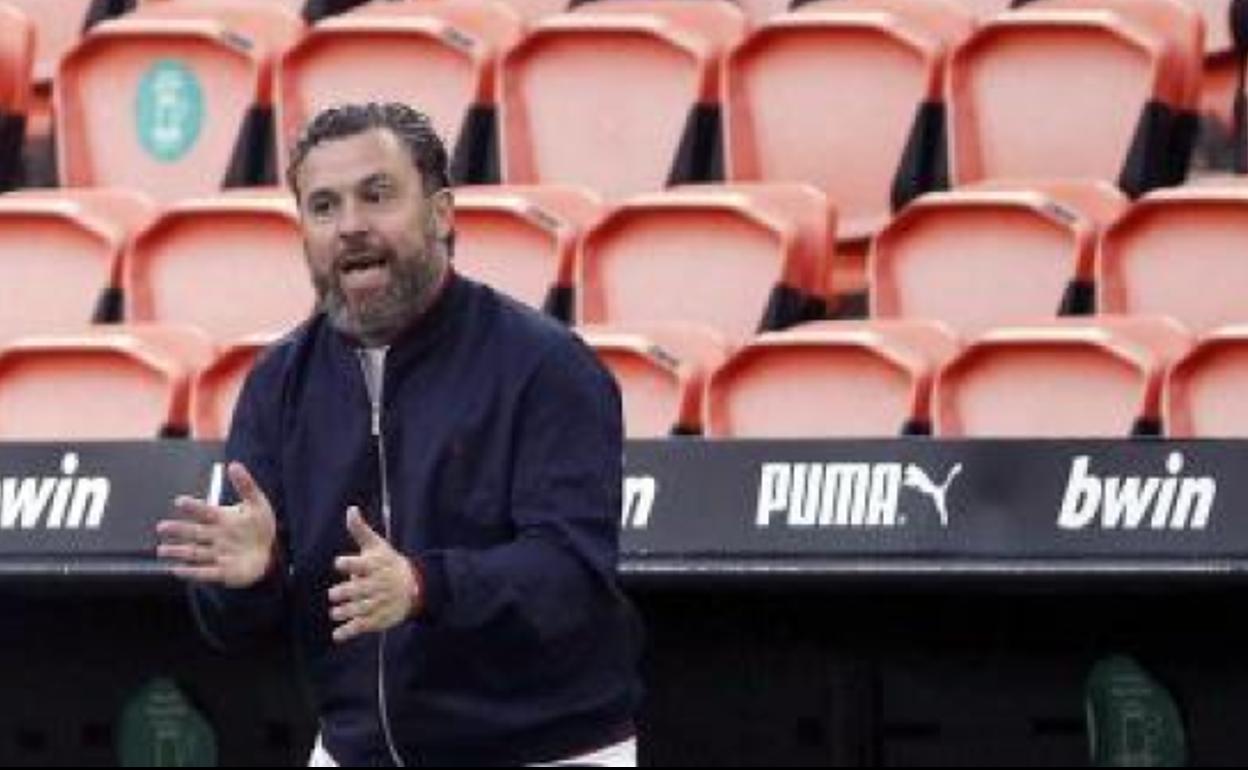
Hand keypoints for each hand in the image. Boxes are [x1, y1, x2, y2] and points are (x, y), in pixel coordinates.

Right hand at [156, 461, 277, 587]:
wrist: (269, 551)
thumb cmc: (259, 526)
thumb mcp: (257, 503)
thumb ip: (245, 485)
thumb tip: (234, 465)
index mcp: (223, 519)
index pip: (206, 511)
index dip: (194, 507)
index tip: (180, 501)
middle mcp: (216, 536)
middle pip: (195, 532)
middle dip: (178, 530)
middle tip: (161, 527)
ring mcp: (218, 554)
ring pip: (196, 552)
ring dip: (179, 551)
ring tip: (162, 550)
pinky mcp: (223, 571)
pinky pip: (206, 572)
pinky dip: (192, 572)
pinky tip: (177, 570)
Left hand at [327, 507, 419, 642]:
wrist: (416, 586)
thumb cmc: (389, 563)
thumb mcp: (377, 545)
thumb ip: (360, 530)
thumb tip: (350, 509)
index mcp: (375, 565)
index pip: (361, 564)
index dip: (350, 564)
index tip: (339, 563)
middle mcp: (378, 584)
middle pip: (359, 590)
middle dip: (346, 592)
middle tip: (335, 594)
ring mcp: (379, 603)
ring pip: (360, 609)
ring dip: (345, 612)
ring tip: (336, 612)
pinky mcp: (379, 618)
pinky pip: (362, 626)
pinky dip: (348, 632)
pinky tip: (337, 635)